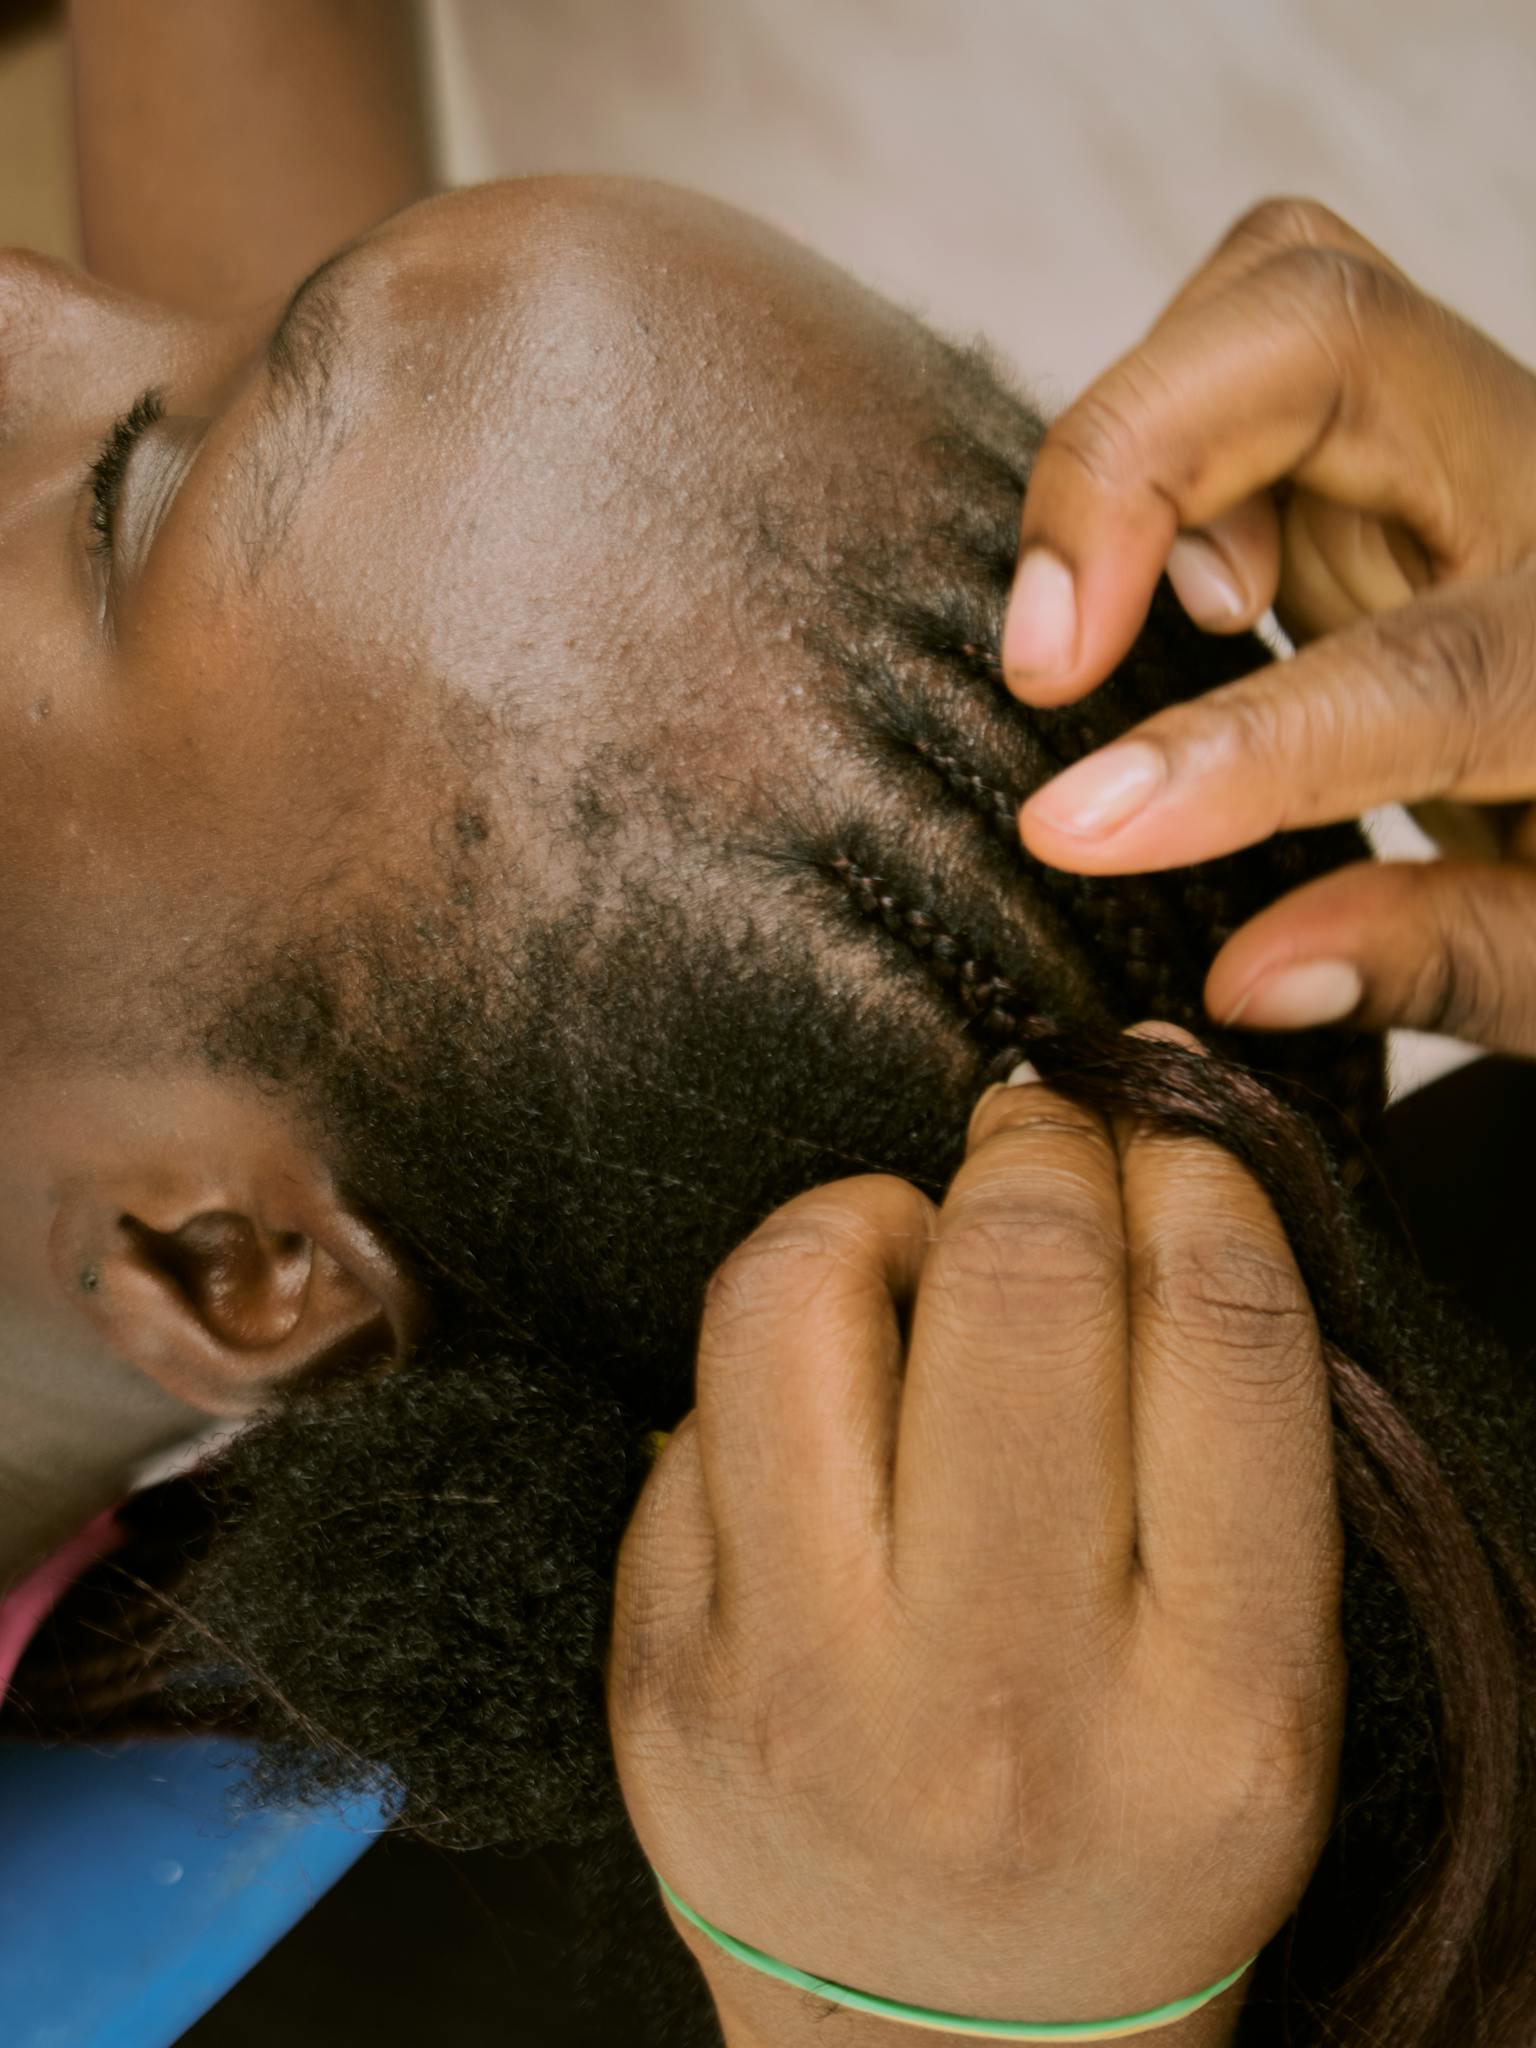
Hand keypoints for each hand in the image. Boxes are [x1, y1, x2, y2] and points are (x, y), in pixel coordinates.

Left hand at [606, 1038, 1343, 2045]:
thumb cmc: (1124, 1827)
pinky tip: (828, 1422)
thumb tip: (1141, 1166)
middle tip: (1034, 1136)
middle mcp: (1001, 1698)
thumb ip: (1228, 1435)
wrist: (943, 2047)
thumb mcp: (1260, 1677)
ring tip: (909, 1257)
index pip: (1220, 1334)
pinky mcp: (660, 1668)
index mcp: (1213, 1703)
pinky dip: (776, 1362)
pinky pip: (697, 1401)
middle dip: (1033, 1149)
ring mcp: (802, 1685)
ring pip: (797, 1292)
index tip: (1162, 1136)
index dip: (1193, 1174)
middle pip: (1017, 1281)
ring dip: (867, 1215)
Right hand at [1001, 198, 1535, 1054]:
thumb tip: (1247, 981)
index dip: (1231, 751)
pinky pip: (1243, 349)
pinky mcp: (1392, 439)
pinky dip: (1152, 446)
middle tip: (1046, 657)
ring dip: (1138, 437)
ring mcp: (1466, 439)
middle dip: (1132, 460)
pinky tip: (1155, 588)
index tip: (1073, 828)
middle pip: (1328, 328)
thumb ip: (1444, 962)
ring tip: (1112, 623)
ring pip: (1275, 291)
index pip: (1418, 672)